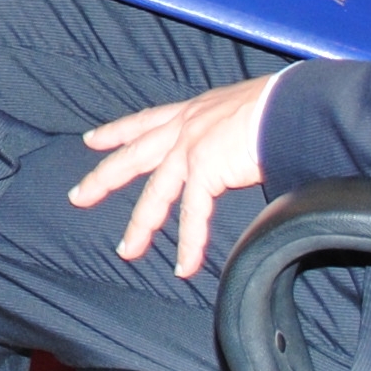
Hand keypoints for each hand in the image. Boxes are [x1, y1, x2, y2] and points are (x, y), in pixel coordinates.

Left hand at [71, 75, 275, 276]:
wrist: (293, 103)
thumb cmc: (279, 104)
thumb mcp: (239, 111)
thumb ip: (225, 131)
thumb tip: (234, 148)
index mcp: (192, 111)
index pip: (144, 121)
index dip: (116, 131)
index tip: (91, 139)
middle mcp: (184, 126)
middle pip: (132, 156)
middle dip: (103, 178)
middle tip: (78, 196)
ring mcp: (191, 149)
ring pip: (155, 194)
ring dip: (141, 227)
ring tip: (127, 251)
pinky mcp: (205, 170)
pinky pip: (193, 216)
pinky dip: (190, 245)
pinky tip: (184, 267)